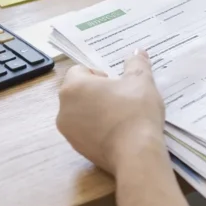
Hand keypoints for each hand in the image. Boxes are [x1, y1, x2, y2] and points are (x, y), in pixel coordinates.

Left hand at [56, 50, 165, 174]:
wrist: (136, 154)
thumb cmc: (135, 111)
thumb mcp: (141, 81)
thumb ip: (137, 63)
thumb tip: (138, 52)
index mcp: (73, 87)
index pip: (79, 70)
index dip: (99, 74)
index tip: (117, 83)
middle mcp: (63, 109)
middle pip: (77, 92)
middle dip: (96, 92)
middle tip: (120, 98)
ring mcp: (68, 132)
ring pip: (80, 112)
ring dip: (95, 110)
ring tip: (120, 116)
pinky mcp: (77, 149)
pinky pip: (85, 131)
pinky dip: (97, 129)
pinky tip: (118, 132)